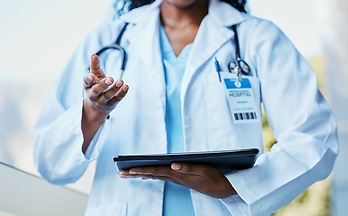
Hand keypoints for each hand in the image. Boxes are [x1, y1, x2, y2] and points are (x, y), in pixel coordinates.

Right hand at [83, 54, 128, 115]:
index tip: (92, 76)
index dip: (89, 79)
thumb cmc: (97, 86)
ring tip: (121, 81)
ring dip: (114, 89)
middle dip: (103, 85)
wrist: (99, 105)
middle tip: (111, 79)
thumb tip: (94, 55)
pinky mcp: (112, 104)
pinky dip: (122, 93)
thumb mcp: (95, 76)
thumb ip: (95, 66)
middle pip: (97, 90)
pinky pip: (117, 99)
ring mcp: (102, 101)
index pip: (87, 82)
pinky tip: (126, 86)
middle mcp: (93, 95)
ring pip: (107, 95)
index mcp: (88, 86)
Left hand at [120, 163, 236, 197]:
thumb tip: (172, 165)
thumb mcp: (202, 170)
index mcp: (178, 174)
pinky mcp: (179, 179)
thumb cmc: (212, 177)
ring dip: (141, 175)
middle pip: (151, 175)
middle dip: (135, 174)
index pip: (156, 171)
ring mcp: (176, 179)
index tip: (129, 170)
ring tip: (128, 174)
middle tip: (121, 174)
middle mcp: (174, 177)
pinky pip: (161, 177)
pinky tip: (146, 176)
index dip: (142, 170)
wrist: (220, 188)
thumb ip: (188, 167)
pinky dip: (151, 176)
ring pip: (155, 176)